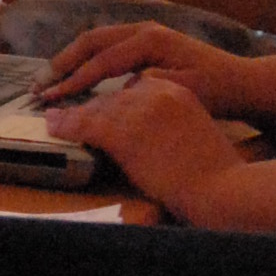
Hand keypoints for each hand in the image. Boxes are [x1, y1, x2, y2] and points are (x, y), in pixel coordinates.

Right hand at [38, 20, 247, 113]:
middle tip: (40, 84)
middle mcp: (144, 30)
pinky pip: (108, 46)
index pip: (101, 61)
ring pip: (97, 40)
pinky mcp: (147, 43)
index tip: (51, 98)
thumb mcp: (185, 91)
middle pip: (92, 40)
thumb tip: (121, 87)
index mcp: (150, 41)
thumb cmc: (216, 90)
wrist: (242, 82)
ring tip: (51, 78)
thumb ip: (151, 85)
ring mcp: (145, 34)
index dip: (74, 80)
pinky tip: (77, 75)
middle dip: (63, 62)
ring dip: (72, 58)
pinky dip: (87, 58)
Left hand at [39, 71, 243, 220]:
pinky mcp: (124, 130)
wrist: (222, 186)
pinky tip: (54, 126)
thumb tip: (146, 132)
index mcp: (175, 90)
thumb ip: (170, 121)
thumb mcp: (193, 131)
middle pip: (112, 96)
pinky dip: (66, 125)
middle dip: (88, 106)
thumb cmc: (214, 171)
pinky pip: (86, 124)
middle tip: (65, 111)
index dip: (110, 100)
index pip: (132, 89)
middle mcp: (155, 91)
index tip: (96, 107)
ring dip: (71, 115)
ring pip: (96, 108)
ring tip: (53, 117)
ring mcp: (139, 109)